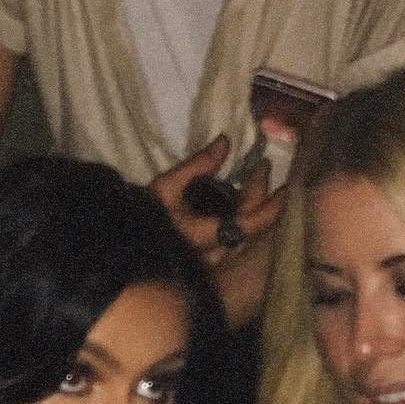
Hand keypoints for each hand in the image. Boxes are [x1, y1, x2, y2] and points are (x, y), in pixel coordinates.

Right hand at [149, 135, 281, 266]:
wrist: (117, 250)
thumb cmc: (141, 218)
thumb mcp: (166, 187)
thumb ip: (197, 165)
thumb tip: (225, 142)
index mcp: (209, 235)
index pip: (252, 222)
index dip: (273, 205)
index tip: (287, 184)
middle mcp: (215, 253)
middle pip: (249, 226)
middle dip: (259, 198)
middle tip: (261, 169)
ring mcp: (209, 260)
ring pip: (240, 234)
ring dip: (249, 209)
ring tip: (249, 183)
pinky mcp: (202, 261)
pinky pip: (229, 239)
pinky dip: (236, 219)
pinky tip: (231, 204)